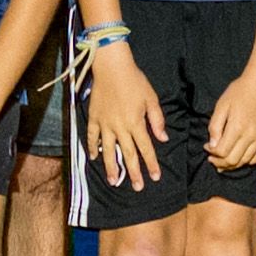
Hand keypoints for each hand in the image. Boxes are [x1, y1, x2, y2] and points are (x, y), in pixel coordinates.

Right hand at [86, 42, 167, 188]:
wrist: (112, 67)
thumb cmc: (134, 81)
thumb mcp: (151, 98)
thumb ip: (157, 120)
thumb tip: (163, 138)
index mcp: (136, 123)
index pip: (146, 148)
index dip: (151, 163)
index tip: (156, 177)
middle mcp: (120, 127)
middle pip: (128, 154)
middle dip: (134, 172)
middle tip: (137, 187)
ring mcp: (105, 124)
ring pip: (108, 150)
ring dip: (111, 167)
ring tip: (113, 181)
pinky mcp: (93, 118)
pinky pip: (91, 137)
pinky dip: (92, 148)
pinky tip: (94, 158)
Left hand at [206, 61, 255, 172]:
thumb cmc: (240, 91)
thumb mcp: (221, 105)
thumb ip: (215, 127)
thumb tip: (213, 145)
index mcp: (237, 127)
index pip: (222, 152)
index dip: (212, 154)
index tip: (208, 148)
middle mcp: (251, 135)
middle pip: (233, 160)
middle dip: (220, 163)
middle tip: (213, 159)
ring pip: (246, 161)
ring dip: (233, 164)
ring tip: (225, 160)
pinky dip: (250, 161)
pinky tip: (242, 158)